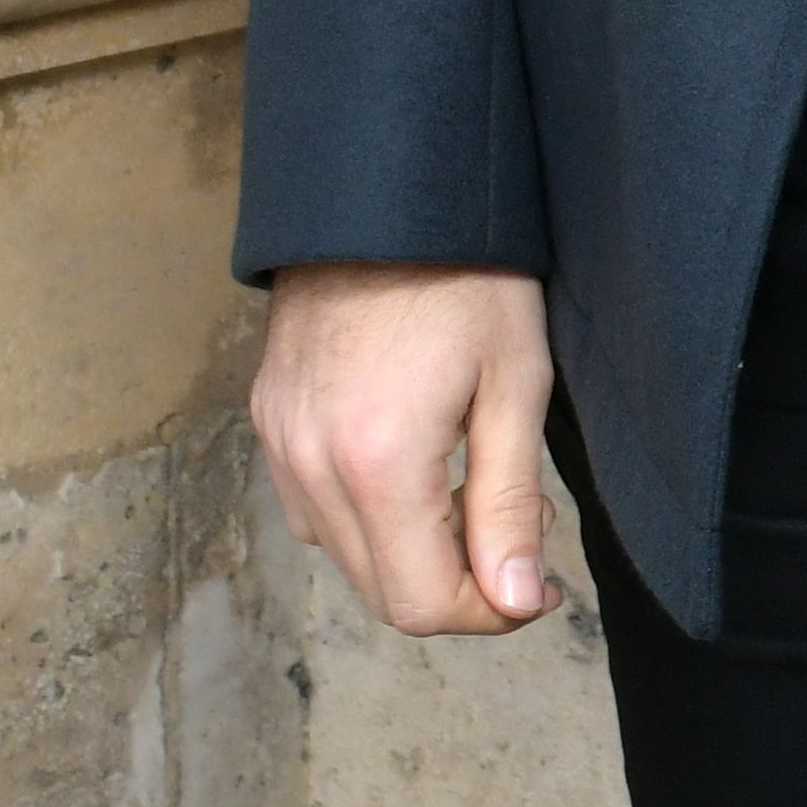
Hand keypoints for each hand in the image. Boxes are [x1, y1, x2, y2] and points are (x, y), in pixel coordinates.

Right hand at [252, 262, 557, 634]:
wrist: (381, 194)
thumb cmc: (465, 278)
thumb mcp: (515, 388)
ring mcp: (280, 444)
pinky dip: (369, 517)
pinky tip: (417, 468)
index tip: (537, 582)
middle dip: (458, 585)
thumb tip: (514, 601)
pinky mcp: (269, 420)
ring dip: (413, 553)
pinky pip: (314, 510)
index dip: (489, 611)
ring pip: (347, 557)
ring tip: (469, 489)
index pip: (422, 605)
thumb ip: (509, 505)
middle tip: (516, 529)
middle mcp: (311, 465)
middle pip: (382, 593)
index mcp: (377, 463)